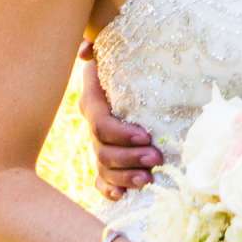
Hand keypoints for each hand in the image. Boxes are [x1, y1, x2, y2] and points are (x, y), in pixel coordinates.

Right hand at [78, 40, 161, 200]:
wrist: (141, 73)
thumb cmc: (130, 60)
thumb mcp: (116, 51)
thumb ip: (100, 47)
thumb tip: (85, 50)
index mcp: (94, 101)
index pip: (100, 123)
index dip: (121, 134)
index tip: (146, 136)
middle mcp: (95, 126)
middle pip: (103, 151)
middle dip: (129, 158)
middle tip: (157, 158)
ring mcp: (99, 145)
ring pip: (104, 168)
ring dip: (126, 176)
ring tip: (149, 179)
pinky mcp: (107, 161)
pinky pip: (102, 181)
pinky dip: (111, 189)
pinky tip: (122, 195)